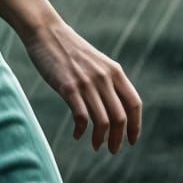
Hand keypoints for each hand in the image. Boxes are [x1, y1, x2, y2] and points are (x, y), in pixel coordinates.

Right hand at [23, 18, 141, 153]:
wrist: (47, 32)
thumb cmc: (71, 51)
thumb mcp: (97, 63)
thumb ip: (108, 81)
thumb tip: (118, 107)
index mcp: (115, 71)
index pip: (134, 104)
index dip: (135, 126)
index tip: (132, 141)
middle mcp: (104, 77)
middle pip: (120, 117)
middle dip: (118, 138)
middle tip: (112, 150)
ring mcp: (86, 82)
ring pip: (103, 121)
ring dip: (100, 139)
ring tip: (96, 146)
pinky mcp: (68, 87)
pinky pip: (81, 117)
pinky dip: (81, 130)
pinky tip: (77, 134)